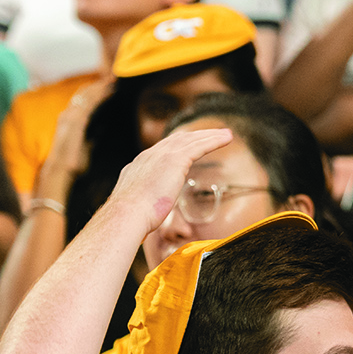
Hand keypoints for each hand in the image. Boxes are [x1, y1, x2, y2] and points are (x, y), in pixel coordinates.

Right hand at [39, 75, 114, 190]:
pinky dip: (99, 95)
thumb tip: (101, 128)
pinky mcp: (75, 122)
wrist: (60, 173)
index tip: (109, 85)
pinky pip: (89, 104)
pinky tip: (109, 90)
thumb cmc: (72, 163)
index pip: (83, 101)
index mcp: (69, 120)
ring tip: (113, 79)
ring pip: (86, 96)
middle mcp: (68, 115)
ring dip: (100, 87)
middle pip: (84, 94)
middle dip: (99, 85)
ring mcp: (70, 117)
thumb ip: (92, 136)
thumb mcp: (86, 146)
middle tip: (114, 76)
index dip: (95, 91)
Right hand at [108, 126, 235, 226]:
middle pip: (177, 140)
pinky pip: (199, 146)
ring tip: (226, 134)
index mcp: (139, 167)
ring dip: (209, 136)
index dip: (177, 146)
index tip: (188, 146)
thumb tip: (146, 215)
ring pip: (190, 140)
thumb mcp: (136, 207)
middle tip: (211, 135)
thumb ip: (144, 204)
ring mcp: (161, 156)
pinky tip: (226, 139)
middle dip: (195, 136)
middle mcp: (150, 156)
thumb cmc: (131, 219)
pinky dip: (213, 141)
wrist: (127, 214)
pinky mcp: (175, 160)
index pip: (160, 151)